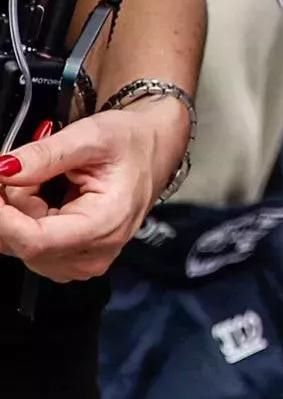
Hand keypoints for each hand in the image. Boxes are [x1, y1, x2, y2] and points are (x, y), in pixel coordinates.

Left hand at [0, 96, 188, 280]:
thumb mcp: (91, 135)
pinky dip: (25, 217)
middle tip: (28, 164)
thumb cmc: (130, 142)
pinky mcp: (70, 261)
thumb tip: (4, 168)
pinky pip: (28, 245)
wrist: (151, 150)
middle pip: (23, 241)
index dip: (1, 217)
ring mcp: (80, 263)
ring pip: (20, 244)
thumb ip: (45, 154)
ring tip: (47, 176)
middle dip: (11, 203)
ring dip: (18, 209)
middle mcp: (92, 256)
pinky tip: (45, 194)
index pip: (34, 241)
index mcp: (105, 226)